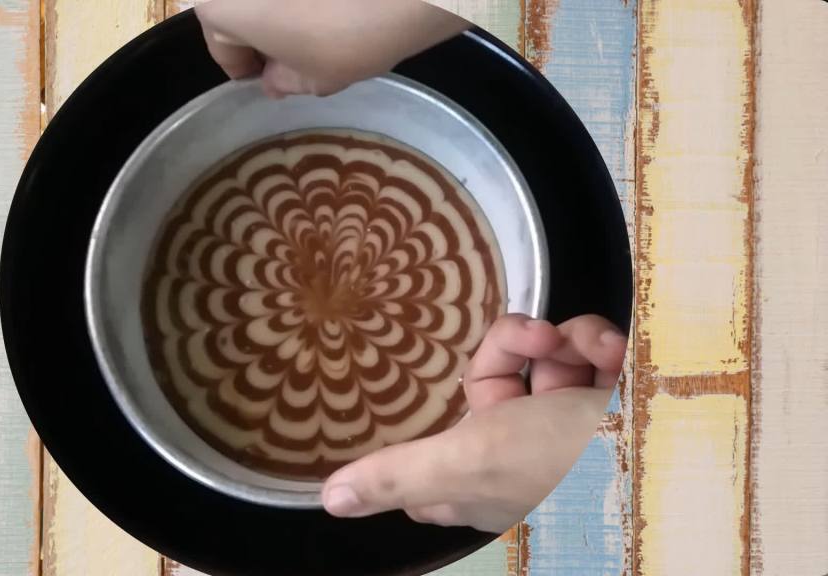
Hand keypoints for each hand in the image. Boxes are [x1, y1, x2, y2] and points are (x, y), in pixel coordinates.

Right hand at [195, 0, 470, 97]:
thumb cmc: (347, 34)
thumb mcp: (314, 76)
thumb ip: (284, 80)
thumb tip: (274, 80)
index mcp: (217, 5)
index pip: (221, 45)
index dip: (246, 67)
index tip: (269, 77)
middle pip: (238, 6)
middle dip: (262, 26)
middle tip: (296, 49)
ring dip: (284, 6)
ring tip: (321, 21)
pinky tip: (336, 1)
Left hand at [320, 313, 627, 532]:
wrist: (674, 441)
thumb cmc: (564, 460)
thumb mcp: (471, 461)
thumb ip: (399, 474)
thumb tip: (333, 498)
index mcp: (485, 476)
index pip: (440, 450)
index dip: (441, 416)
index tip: (450, 394)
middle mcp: (524, 450)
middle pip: (495, 377)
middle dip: (523, 348)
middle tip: (544, 339)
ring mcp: (569, 422)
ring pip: (544, 357)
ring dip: (570, 340)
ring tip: (596, 347)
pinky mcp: (610, 397)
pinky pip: (589, 352)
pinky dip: (601, 342)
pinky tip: (614, 349)